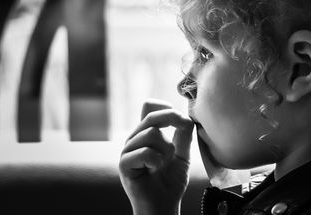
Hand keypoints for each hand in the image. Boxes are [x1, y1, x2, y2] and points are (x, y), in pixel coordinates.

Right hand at [119, 100, 193, 214]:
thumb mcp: (182, 154)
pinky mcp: (124, 164)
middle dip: (171, 125)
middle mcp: (135, 137)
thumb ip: (184, 135)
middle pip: (152, 115)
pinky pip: (145, 152)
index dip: (166, 107)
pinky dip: (156, 161)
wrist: (163, 204)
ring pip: (151, 133)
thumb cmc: (170, 181)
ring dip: (165, 150)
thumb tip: (186, 116)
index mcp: (147, 132)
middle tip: (177, 144)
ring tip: (163, 164)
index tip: (179, 120)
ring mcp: (127, 150)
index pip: (150, 105)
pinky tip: (155, 169)